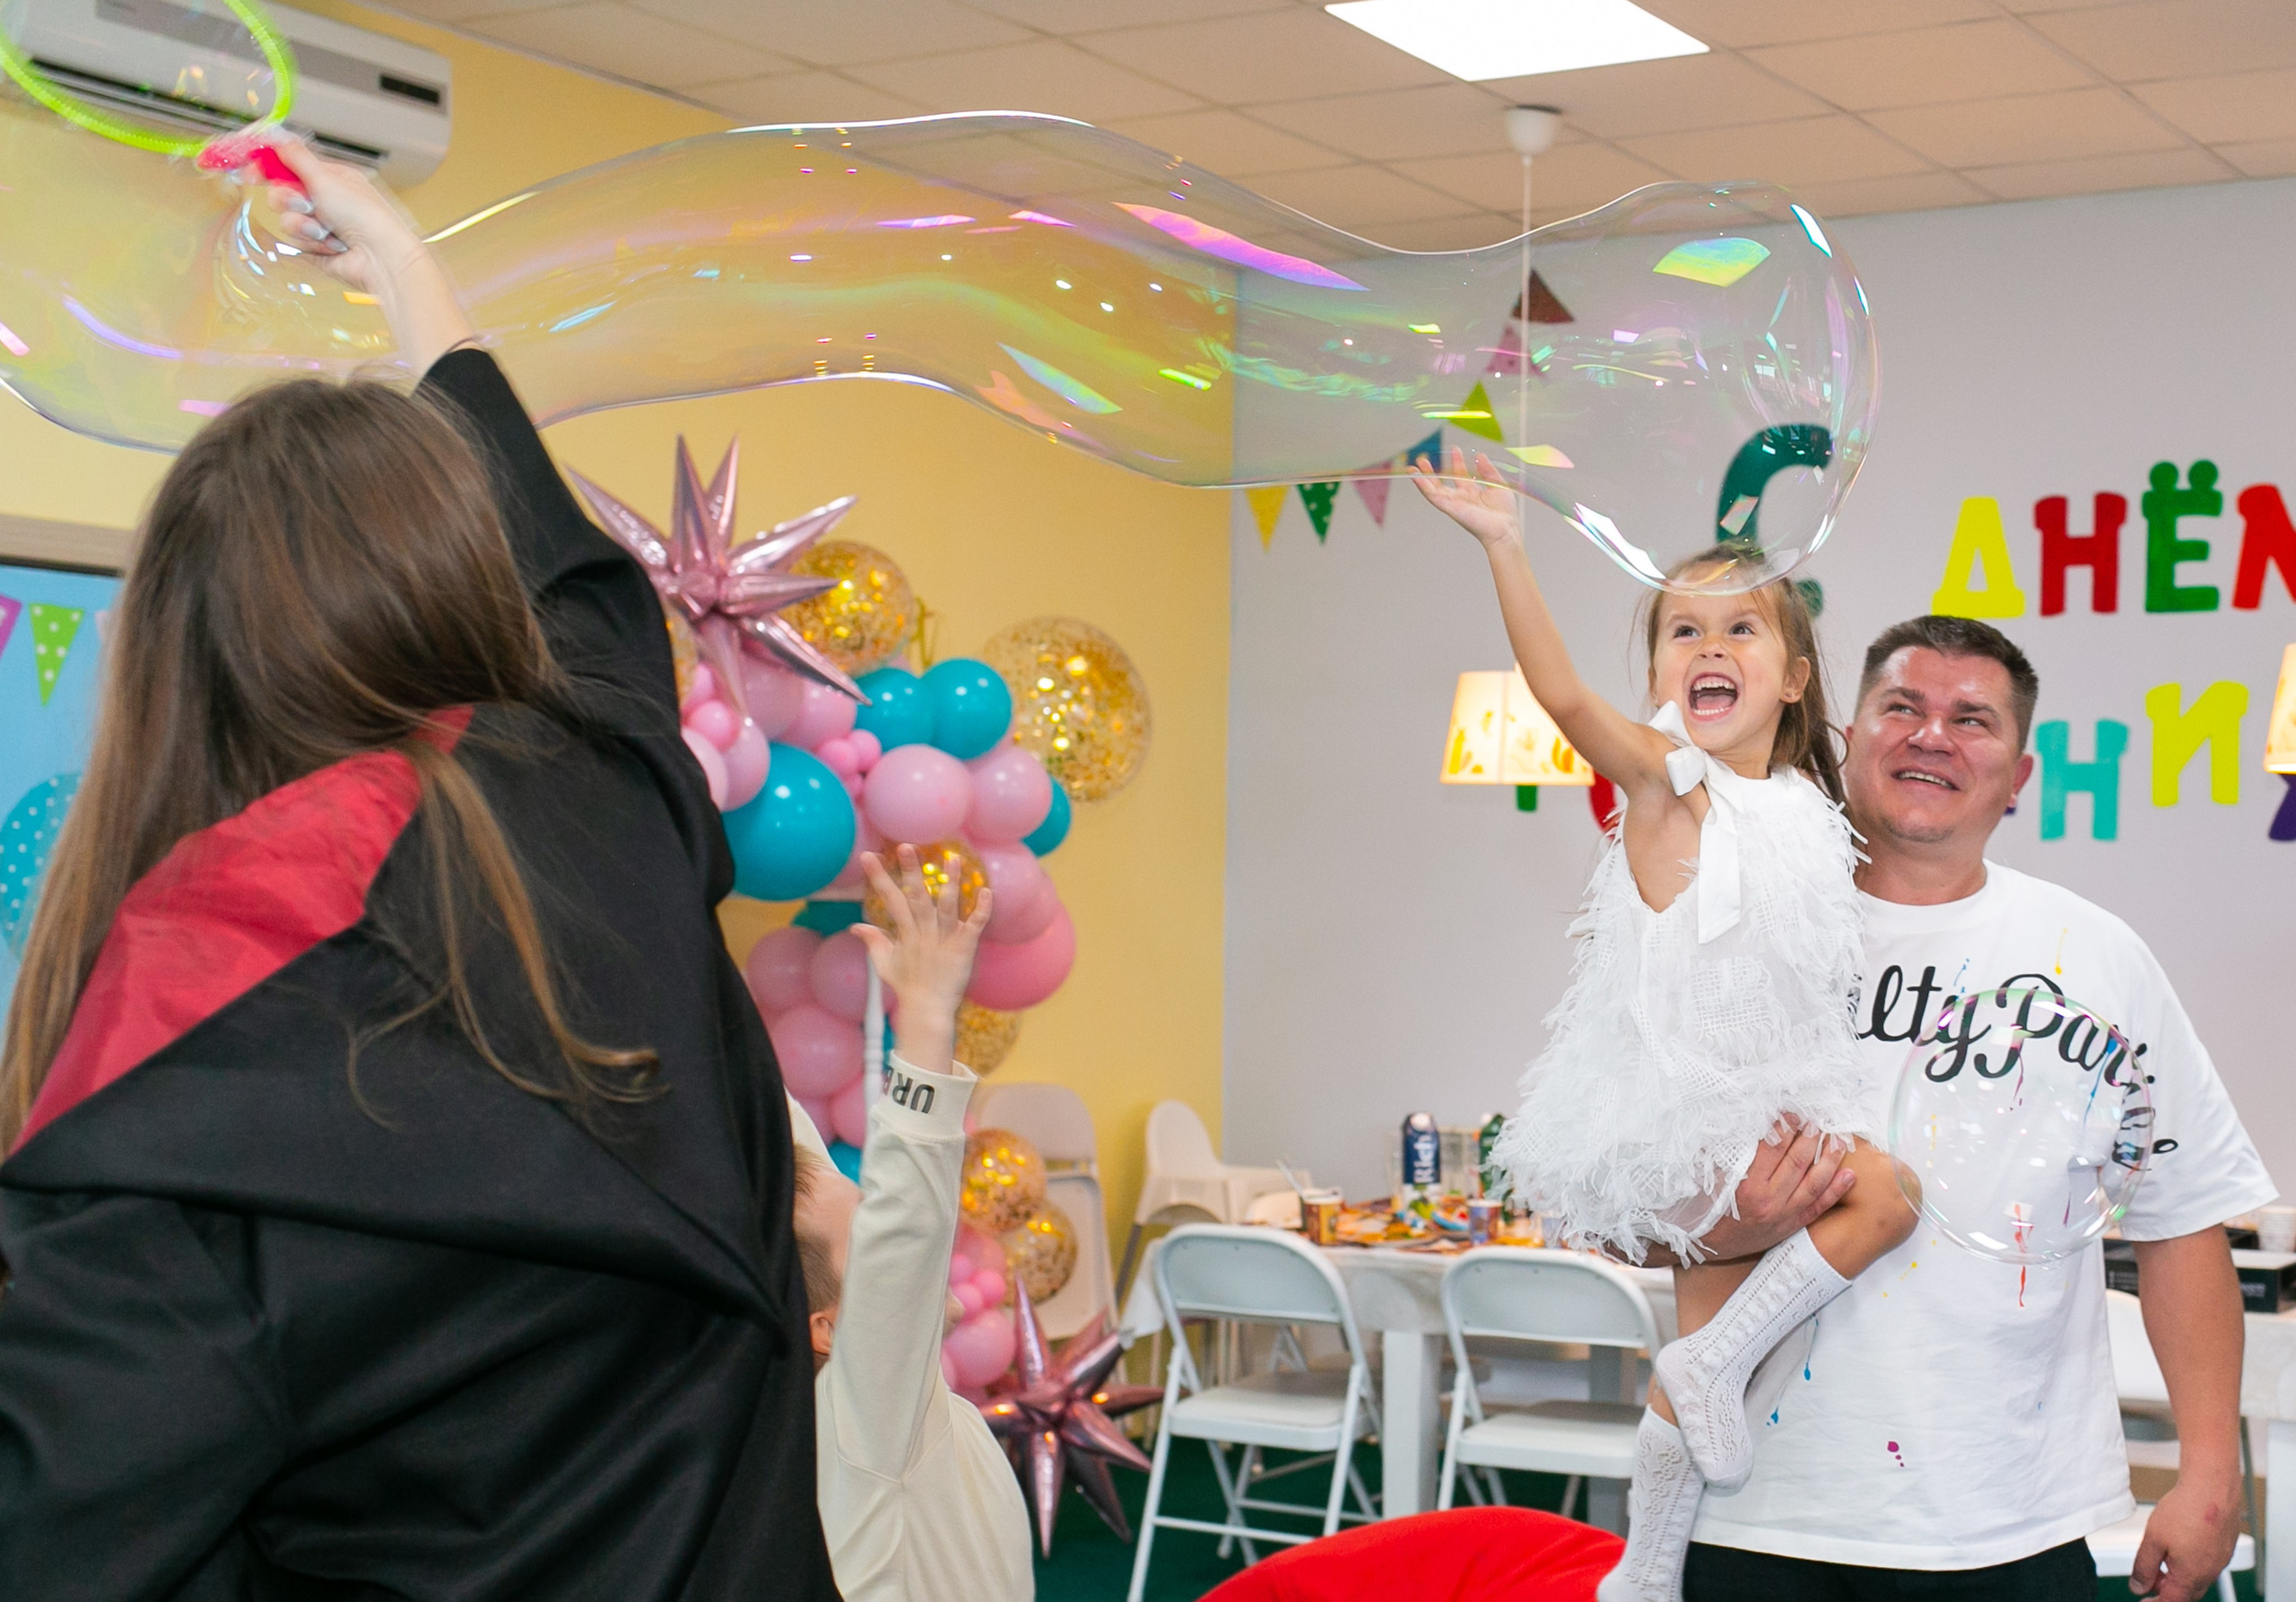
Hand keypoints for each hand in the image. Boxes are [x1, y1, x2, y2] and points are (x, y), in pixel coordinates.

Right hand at [256, 134, 425, 294]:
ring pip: (287, 219)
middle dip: (289, 200)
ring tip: (328, 230)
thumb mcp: (327, 179)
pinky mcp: (316, 247)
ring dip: (304, 225)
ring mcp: (320, 225)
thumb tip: (278, 136)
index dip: (267, 168)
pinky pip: (297, 241)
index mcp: (329, 178)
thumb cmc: (364, 216)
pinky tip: (333, 245)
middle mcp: (324, 200)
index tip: (249, 172)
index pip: (289, 166)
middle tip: (306, 204)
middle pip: (282, 193)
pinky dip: (312, 242)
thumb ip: (297, 158)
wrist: (380, 258)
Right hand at [851, 846, 991, 1077]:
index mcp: (905, 933)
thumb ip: (873, 941)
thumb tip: (856, 926)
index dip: (879, 877)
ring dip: (951, 882)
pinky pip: (974, 926)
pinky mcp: (964, 948)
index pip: (890, 899)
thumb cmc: (906, 987)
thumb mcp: (884, 963)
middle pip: (917, 896)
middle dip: (912, 870)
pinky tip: (987, 891)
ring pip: (947, 906)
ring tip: (953, 858)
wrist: (927, 1010)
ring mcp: (945, 939)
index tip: (868, 856)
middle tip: (907, 845)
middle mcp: (924, 932)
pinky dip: (981, 910)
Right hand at [1409, 445, 1521, 548]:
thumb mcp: (1497, 484)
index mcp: (1472, 493)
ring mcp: (1454, 503)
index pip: (1460, 475)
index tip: (1455, 450)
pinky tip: (1416, 477)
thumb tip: (1480, 455)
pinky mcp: (1450, 508)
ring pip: (1433, 490)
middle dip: (1432, 471)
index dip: (1457, 461)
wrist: (1504, 528)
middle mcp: (1461, 498)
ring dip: (1422, 479)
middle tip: (1424, 459)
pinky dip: (1423, 487)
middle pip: (1442, 483)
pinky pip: (1433, 496)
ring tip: (1413, 467)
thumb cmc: (1504, 513)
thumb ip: (1488, 470)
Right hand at [1696, 1122, 1854, 1260]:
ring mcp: (1783, 1215)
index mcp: (1745, 1185)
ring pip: (1814, 1183)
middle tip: (1817, 1119)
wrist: (1707, 1244)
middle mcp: (1768, 1200)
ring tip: (1838, 1140)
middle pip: (1797, 1161)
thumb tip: (1745, 1124)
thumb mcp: (1709, 1176)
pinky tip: (1849, 1175)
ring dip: (1829, 1159)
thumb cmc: (1705, 1206)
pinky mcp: (1791, 1226)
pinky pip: (1818, 1207)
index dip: (1784, 1127)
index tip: (1791, 1112)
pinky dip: (1836, 1191)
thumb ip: (1728, 1152)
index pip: (1771, 1147)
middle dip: (1810, 1137)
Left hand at [2131, 1476, 2241, 1599]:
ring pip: (2197, 1579)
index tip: (2144, 1599)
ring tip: (2161, 1557)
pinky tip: (2180, 1546)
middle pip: (2186, 1593)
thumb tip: (2138, 1586)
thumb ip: (2144, 1566)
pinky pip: (2206, 1565)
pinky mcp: (2224, 1548)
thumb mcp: (2153, 1540)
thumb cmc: (2187, 1509)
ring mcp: (2220, 1561)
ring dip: (2178, 1576)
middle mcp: (2209, 1573)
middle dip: (2166, 1589)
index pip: (2172, 1601)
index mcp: (2191, 1576)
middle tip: (2149, 1576)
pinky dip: (2191, 1564)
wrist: (2213, 1487)